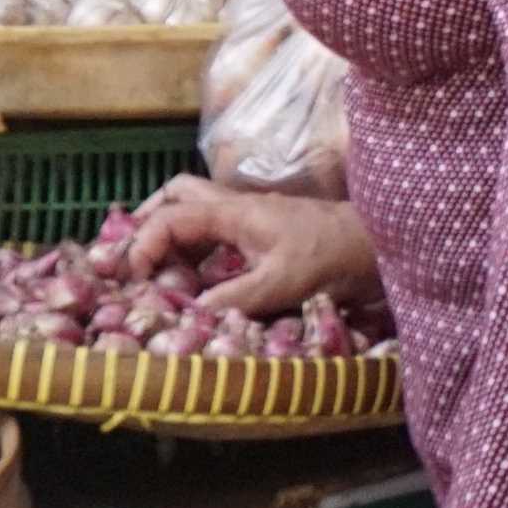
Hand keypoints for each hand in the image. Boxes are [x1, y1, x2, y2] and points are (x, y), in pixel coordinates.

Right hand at [128, 177, 376, 317]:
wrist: (373, 246)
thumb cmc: (330, 257)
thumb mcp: (280, 284)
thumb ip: (233, 299)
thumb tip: (190, 313)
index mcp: (234, 213)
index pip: (171, 216)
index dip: (144, 242)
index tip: (134, 276)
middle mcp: (236, 209)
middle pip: (178, 194)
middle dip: (149, 220)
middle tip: (134, 258)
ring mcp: (250, 220)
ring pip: (196, 212)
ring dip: (171, 235)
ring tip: (155, 272)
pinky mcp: (262, 235)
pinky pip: (216, 234)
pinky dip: (195, 250)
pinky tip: (195, 281)